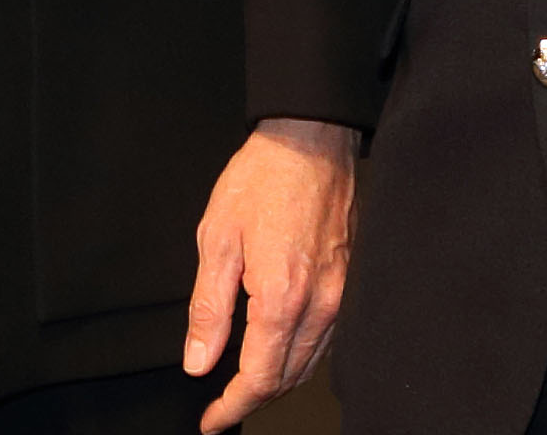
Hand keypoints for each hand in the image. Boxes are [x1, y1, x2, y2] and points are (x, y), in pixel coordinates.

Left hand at [185, 117, 354, 430]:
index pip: (259, 378)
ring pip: (309, 364)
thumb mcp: (216, 240)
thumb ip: (209, 309)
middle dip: (253, 400)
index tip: (211, 420)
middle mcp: (318, 306)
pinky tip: (278, 352)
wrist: (309, 140)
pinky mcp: (347, 282)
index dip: (232, 406)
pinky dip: (299, 359)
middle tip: (221, 407)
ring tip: (244, 387)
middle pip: (287, 379)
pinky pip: (324, 340)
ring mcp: (338, 296)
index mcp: (280, 298)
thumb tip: (198, 362)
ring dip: (277, 382)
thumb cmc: (261, 180)